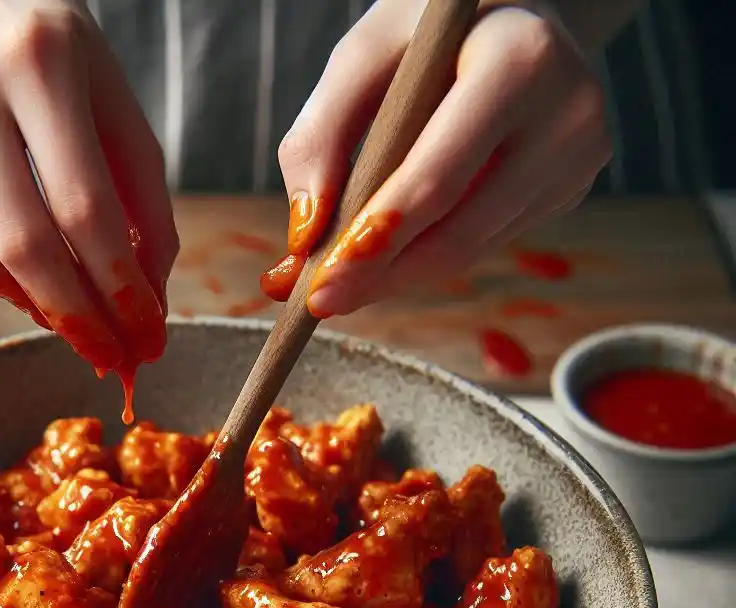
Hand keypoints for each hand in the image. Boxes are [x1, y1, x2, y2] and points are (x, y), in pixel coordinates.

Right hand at [0, 0, 177, 374]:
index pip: (86, 209)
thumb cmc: (52, 49)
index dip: (122, 291)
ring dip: (20, 301)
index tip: (148, 339)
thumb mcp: (113, 101)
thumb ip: (143, 198)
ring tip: (64, 314)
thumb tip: (148, 300)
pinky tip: (10, 272)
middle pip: (21, 241)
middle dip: (76, 318)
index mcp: (40, 59)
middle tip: (110, 357)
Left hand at [274, 1, 610, 316]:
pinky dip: (427, 257)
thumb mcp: (363, 55)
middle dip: (380, 276)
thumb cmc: (429, 33)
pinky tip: (389, 256)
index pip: (438, 178)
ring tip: (342, 285)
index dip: (376, 241)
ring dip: (398, 276)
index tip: (320, 284)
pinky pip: (483, 241)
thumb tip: (305, 236)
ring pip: (470, 249)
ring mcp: (578, 158)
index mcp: (520, 60)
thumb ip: (320, 136)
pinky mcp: (571, 186)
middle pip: (458, 232)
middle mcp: (567, 114)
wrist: (513, 12)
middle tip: (321, 302)